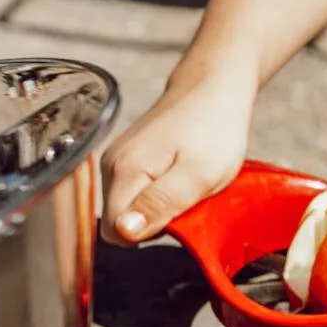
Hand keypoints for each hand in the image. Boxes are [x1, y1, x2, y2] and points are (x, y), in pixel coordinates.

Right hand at [100, 75, 253, 243]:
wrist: (215, 91)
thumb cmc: (214, 130)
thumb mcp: (198, 176)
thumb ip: (160, 205)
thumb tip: (124, 232)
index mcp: (123, 171)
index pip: (116, 231)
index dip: (149, 235)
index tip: (179, 216)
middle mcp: (112, 167)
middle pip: (123, 222)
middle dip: (157, 222)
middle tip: (191, 198)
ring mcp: (119, 162)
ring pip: (133, 209)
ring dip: (163, 208)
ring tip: (190, 185)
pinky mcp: (130, 159)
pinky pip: (140, 194)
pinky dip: (164, 195)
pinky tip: (183, 179)